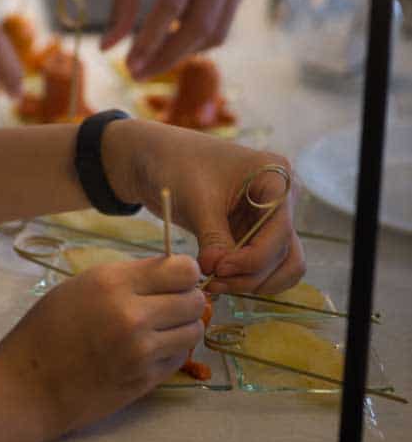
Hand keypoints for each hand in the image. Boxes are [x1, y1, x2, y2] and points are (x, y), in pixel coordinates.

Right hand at [0, 254, 204, 435]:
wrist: (28, 385)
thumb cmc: (46, 328)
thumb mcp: (82, 285)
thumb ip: (127, 278)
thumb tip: (167, 273)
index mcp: (114, 282)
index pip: (182, 269)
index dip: (185, 271)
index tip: (176, 277)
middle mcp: (133, 315)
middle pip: (194, 300)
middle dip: (188, 298)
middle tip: (171, 302)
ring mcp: (141, 352)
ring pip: (193, 330)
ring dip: (184, 325)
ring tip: (164, 326)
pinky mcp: (145, 381)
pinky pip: (179, 357)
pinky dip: (173, 350)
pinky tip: (152, 348)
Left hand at [102, 0, 248, 78]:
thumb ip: (122, 2)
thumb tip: (107, 49)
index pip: (172, 4)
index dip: (150, 39)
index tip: (128, 66)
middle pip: (201, 25)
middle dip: (168, 56)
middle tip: (137, 73)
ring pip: (217, 32)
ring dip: (182, 52)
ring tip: (150, 56)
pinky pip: (222, 24)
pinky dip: (196, 38)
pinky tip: (171, 35)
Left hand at [103, 119, 304, 295]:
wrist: (154, 159)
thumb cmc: (177, 164)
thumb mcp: (197, 200)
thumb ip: (213, 238)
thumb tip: (218, 272)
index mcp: (276, 177)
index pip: (280, 232)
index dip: (253, 259)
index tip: (218, 268)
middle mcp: (280, 199)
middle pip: (285, 255)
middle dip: (252, 275)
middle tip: (213, 282)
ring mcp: (267, 218)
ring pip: (279, 267)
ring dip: (250, 283)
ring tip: (212, 283)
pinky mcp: (251, 234)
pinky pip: (260, 267)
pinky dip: (241, 278)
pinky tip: (213, 279)